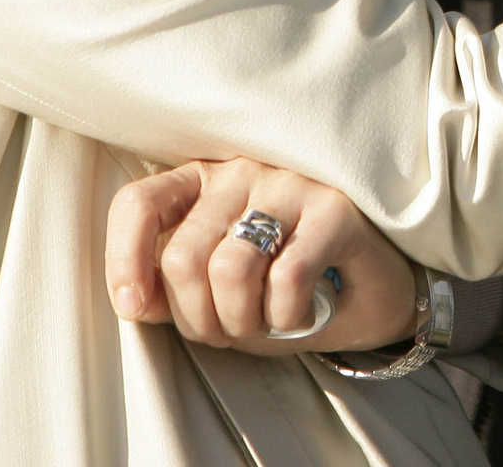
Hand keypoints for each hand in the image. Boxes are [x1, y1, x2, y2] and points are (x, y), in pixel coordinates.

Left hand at [106, 157, 417, 353]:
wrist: (378, 287)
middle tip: (232, 331)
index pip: (140, 203)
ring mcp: (291, 183)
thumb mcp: (222, 288)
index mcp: (206, 182)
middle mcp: (244, 170)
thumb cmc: (291, 282)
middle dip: (200, 319)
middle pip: (183, 256)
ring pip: (229, 269)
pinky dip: (286, 318)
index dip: (124, 259)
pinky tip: (301, 315)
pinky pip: (286, 278)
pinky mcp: (335, 207)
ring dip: (243, 322)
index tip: (135, 306)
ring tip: (267, 324)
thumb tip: (135, 301)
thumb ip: (175, 286)